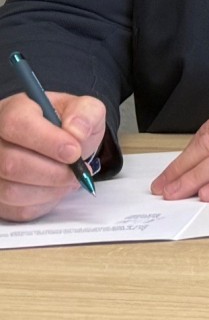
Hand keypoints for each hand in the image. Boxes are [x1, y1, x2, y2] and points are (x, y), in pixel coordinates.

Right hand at [0, 90, 105, 222]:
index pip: (18, 125)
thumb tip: (76, 132)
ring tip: (69, 180)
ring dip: (50, 190)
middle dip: (53, 173)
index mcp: (13, 111)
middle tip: (78, 172)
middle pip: (11, 163)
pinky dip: (44, 203)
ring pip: (12, 190)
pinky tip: (55, 189)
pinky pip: (17, 209)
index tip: (74, 152)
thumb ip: (86, 113)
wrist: (59, 145)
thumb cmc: (67, 125)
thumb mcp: (84, 110)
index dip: (48, 142)